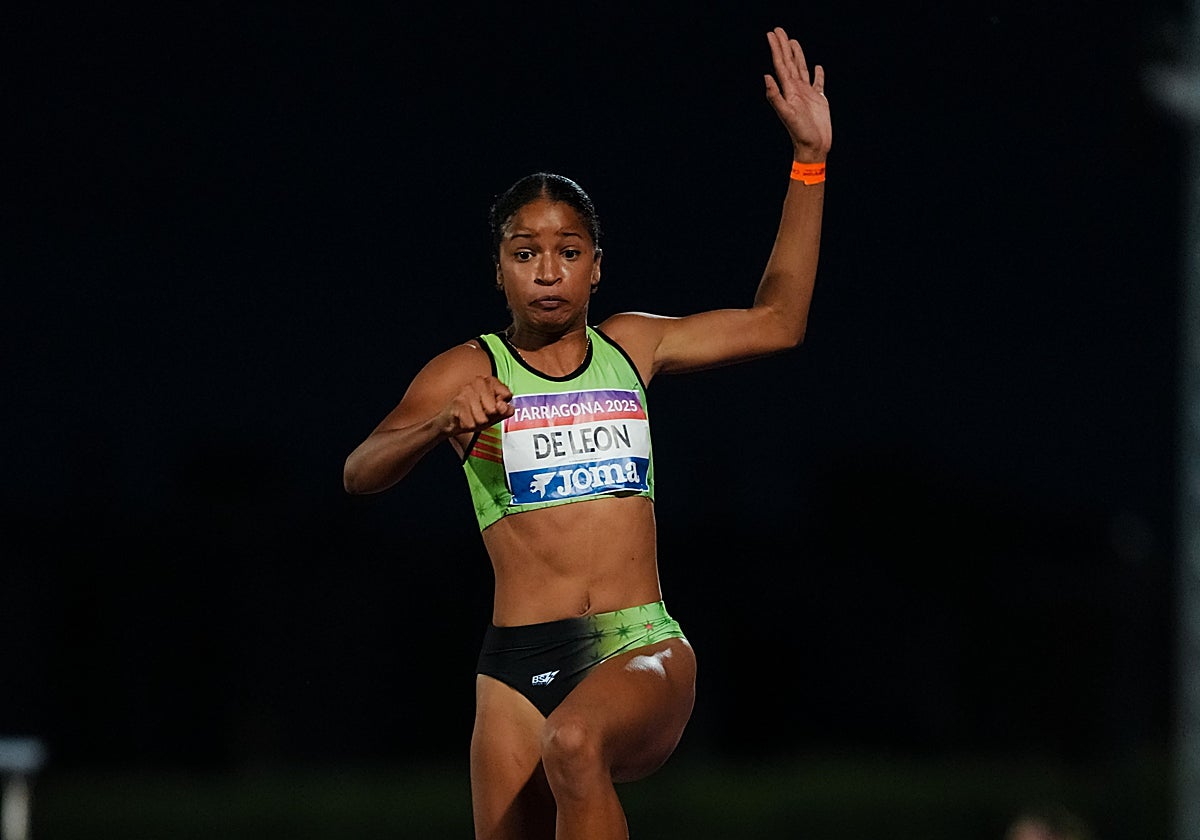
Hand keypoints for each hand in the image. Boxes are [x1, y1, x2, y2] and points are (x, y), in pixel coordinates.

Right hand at [439, 375, 514, 435]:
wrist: (449, 421)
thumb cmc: (473, 415)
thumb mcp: (493, 414)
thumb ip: (503, 411)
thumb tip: (508, 408)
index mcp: (490, 381)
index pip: (506, 395)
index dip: (502, 406)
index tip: (495, 406)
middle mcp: (479, 382)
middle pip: (494, 409)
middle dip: (488, 418)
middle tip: (479, 414)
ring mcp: (467, 390)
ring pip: (482, 418)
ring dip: (477, 423)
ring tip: (471, 417)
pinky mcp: (458, 402)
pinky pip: (471, 423)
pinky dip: (468, 426)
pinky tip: (464, 419)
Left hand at [764, 26, 831, 162]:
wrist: (813, 147)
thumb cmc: (800, 133)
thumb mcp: (787, 114)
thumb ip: (775, 96)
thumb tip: (766, 76)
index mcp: (789, 90)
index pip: (781, 64)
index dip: (776, 49)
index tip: (771, 34)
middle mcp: (796, 90)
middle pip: (789, 62)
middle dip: (784, 46)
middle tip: (779, 30)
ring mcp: (807, 94)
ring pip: (802, 69)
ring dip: (797, 55)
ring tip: (793, 42)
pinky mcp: (819, 100)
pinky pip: (818, 83)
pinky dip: (818, 74)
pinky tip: (818, 67)